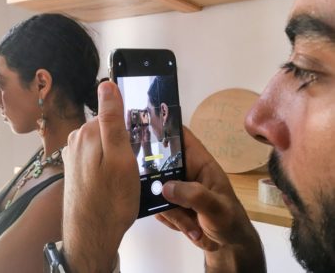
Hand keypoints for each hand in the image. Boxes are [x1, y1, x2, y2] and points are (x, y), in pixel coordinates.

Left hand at [62, 81, 139, 272]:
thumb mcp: (119, 157)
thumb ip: (112, 120)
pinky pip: (97, 158)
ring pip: (103, 144)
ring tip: (124, 176)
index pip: (113, 113)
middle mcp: (75, 141)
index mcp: (86, 133)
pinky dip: (107, 165)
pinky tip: (113, 181)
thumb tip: (106, 85)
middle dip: (123, 141)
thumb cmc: (110, 200)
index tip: (139, 145)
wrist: (91, 236)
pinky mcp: (75, 170)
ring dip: (116, 155)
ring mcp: (73, 157)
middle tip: (134, 164)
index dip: (131, 127)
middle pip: (107, 128)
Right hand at [155, 127, 265, 272]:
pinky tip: (187, 227)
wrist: (229, 246)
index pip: (181, 136)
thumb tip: (166, 188)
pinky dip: (169, 220)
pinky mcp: (169, 204)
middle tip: (163, 197)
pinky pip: (156, 207)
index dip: (163, 128)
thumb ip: (194, 195)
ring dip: (169, 211)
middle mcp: (184, 171)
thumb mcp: (217, 207)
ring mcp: (175, 188)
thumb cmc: (230, 220)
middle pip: (158, 162)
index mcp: (199, 162)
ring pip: (155, 190)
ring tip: (190, 224)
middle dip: (156, 181)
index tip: (143, 130)